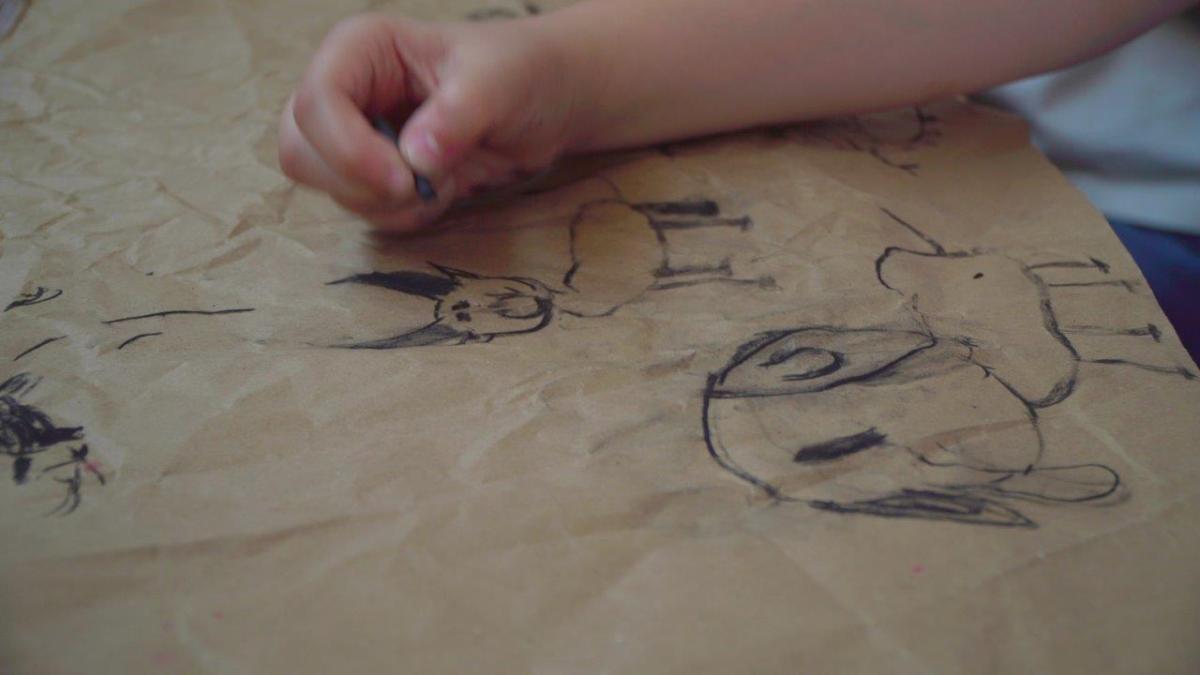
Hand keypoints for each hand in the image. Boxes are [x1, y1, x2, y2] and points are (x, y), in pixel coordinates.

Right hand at [278, 14, 579, 231]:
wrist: (546, 101)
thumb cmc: (521, 72)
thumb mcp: (498, 83)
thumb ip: (456, 115)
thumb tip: (415, 158)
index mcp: (361, 50)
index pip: (315, 102)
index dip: (346, 149)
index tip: (404, 177)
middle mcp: (346, 93)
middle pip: (301, 153)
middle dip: (358, 182)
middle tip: (421, 184)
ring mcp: (355, 137)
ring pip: (332, 189)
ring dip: (390, 203)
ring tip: (447, 177)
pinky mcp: (374, 176)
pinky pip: (367, 213)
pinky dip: (407, 215)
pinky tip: (446, 188)